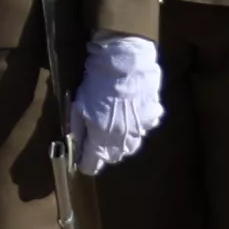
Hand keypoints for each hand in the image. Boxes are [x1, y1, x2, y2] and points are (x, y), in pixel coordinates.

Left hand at [66, 34, 163, 175]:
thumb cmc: (97, 83)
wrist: (125, 63)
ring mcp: (141, 129)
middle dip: (104, 153)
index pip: (92, 165)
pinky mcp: (153, 117)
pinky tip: (131, 114)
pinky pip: (144, 128)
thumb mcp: (78, 106)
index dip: (85, 163)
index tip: (82, 158)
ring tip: (114, 127)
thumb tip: (75, 150)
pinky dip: (138, 125)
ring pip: (130, 146)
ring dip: (121, 142)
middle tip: (97, 138)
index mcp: (102, 139)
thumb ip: (77, 132)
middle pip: (113, 157)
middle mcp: (123, 140)